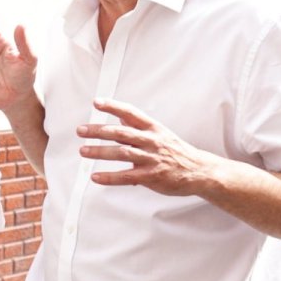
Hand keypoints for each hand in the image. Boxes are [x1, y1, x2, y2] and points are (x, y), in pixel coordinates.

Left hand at [79, 98, 215, 196]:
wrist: (199, 171)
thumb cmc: (176, 152)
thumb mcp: (160, 134)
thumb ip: (138, 128)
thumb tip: (119, 119)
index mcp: (153, 128)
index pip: (131, 113)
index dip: (113, 107)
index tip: (96, 102)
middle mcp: (151, 141)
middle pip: (121, 133)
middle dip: (98, 131)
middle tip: (81, 130)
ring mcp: (152, 159)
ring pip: (122, 153)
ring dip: (100, 152)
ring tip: (83, 151)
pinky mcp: (152, 177)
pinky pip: (127, 177)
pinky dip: (110, 177)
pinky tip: (96, 177)